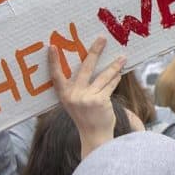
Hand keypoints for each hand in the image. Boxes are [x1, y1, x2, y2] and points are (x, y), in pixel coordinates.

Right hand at [49, 36, 125, 158]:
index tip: (51, 46)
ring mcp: (87, 98)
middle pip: (85, 68)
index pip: (56, 75)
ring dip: (114, 66)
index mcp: (64, 95)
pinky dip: (115, 80)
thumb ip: (77, 89)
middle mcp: (74, 95)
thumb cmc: (85, 117)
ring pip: (103, 76)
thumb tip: (88, 67)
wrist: (94, 136)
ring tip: (123, 57)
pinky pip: (110, 86)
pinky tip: (120, 73)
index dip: (53, 61)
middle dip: (94, 51)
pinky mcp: (100, 100)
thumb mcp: (74, 103)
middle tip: (102, 38)